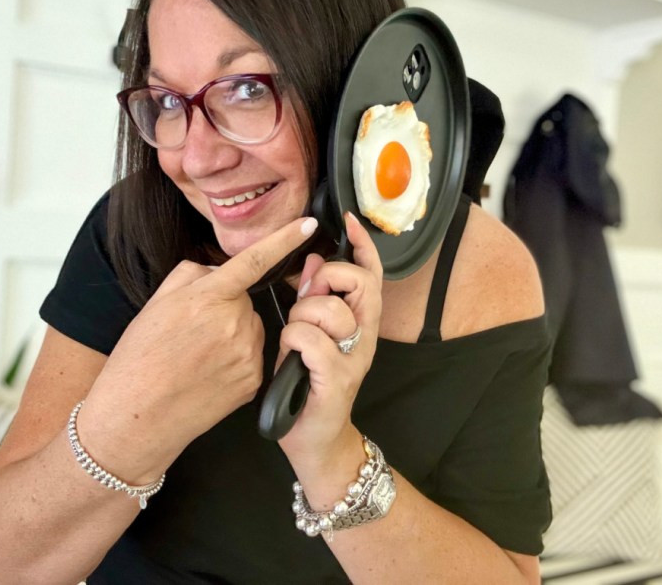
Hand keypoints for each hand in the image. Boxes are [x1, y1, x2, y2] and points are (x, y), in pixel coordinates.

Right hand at [79, 216, 318, 479]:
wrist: (137, 416)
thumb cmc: (140, 358)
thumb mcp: (156, 303)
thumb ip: (192, 276)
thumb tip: (217, 273)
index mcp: (209, 298)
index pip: (255, 260)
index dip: (285, 239)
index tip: (308, 224)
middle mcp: (235, 323)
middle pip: (244, 301)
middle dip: (225, 308)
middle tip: (191, 333)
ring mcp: (248, 354)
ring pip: (250, 328)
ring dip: (232, 334)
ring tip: (197, 357)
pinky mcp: (254, 380)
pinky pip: (252, 355)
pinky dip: (235, 359)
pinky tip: (208, 373)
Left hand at [277, 212, 382, 464]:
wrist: (314, 441)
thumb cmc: (307, 386)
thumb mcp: (308, 336)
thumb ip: (314, 300)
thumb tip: (317, 259)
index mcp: (360, 323)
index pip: (371, 274)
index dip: (362, 245)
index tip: (349, 220)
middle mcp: (365, 337)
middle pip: (359, 283)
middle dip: (328, 279)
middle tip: (308, 296)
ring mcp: (354, 358)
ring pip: (330, 310)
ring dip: (302, 316)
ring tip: (294, 338)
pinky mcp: (339, 379)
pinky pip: (312, 341)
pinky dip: (293, 340)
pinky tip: (290, 355)